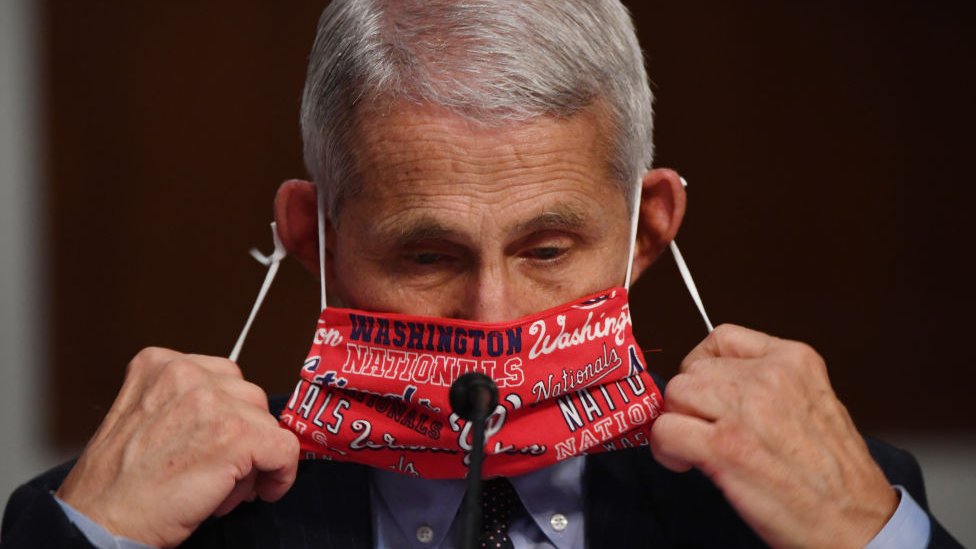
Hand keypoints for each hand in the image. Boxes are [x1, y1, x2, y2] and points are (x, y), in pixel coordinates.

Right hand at [56, 348, 299, 547]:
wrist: (100, 522)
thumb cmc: (118, 485)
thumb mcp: (145, 418)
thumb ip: (186, 403)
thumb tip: (238, 415)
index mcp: (159, 364)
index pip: (222, 378)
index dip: (229, 416)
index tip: (222, 444)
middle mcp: (186, 373)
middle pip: (248, 397)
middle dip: (243, 435)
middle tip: (220, 472)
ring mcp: (213, 401)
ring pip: (266, 423)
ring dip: (255, 457)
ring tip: (222, 486)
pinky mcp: (236, 434)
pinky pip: (284, 448)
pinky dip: (281, 473)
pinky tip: (262, 491)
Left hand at [649, 325, 897, 548]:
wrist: (857, 524)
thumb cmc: (837, 476)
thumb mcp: (814, 402)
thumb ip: (769, 383)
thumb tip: (716, 385)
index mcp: (794, 360)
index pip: (722, 338)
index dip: (703, 365)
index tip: (704, 389)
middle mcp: (768, 377)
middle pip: (693, 370)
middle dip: (690, 402)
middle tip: (702, 429)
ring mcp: (744, 409)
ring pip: (675, 394)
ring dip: (676, 422)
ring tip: (693, 447)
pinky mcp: (724, 446)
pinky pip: (665, 430)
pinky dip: (665, 449)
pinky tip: (684, 462)